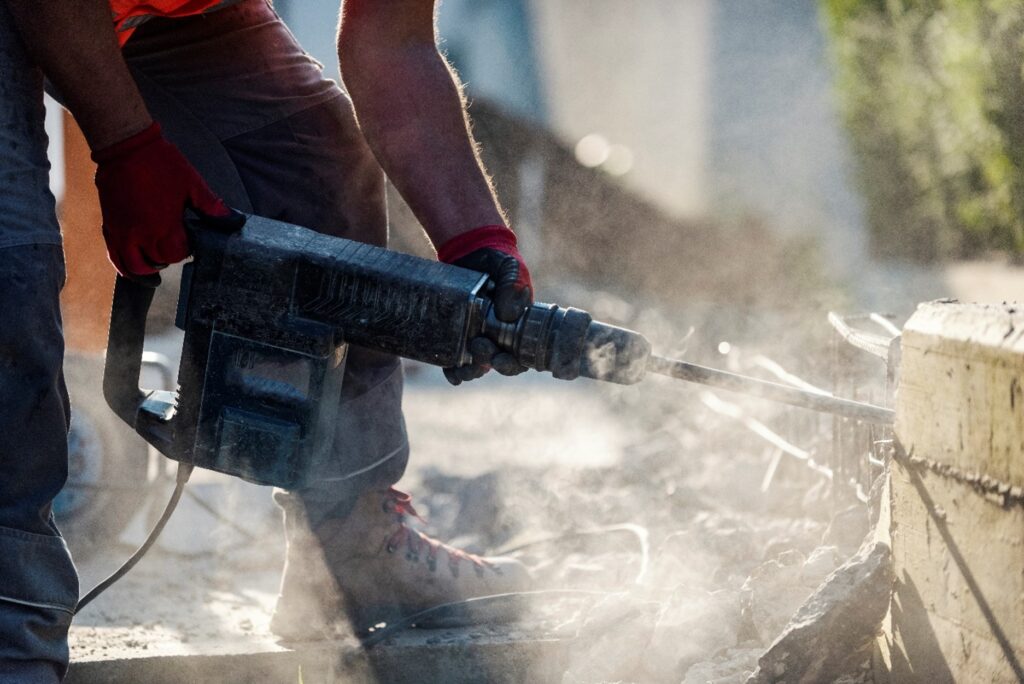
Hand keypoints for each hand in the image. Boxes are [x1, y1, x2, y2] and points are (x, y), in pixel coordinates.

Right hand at [92, 122, 237, 277]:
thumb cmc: (161, 163)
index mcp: (164, 226)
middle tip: (174, 244)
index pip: (177, 254)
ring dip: (146, 268)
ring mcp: (122, 232)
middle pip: (156, 261)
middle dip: (167, 257)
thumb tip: (235, 221)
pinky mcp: (109, 226)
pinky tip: (134, 266)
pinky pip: (113, 256)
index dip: (185, 249)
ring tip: (156, 263)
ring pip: (133, 267)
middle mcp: (141, 234)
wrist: (126, 147)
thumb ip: (212, 208)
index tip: (188, 238)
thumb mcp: (193, 185)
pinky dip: (124, 266)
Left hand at [436, 225, 533, 384]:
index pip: (520, 356)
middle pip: (495, 363)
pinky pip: (457, 353)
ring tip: (458, 371)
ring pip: (476, 363)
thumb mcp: (511, 269)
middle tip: (478, 346)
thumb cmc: (500, 260)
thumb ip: (512, 288)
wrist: (473, 248)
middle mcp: (500, 335)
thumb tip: (508, 315)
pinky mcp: (460, 329)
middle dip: (486, 363)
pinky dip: (453, 366)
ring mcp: (479, 333)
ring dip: (469, 371)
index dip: (512, 365)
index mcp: (519, 326)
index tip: (500, 360)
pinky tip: (448, 371)